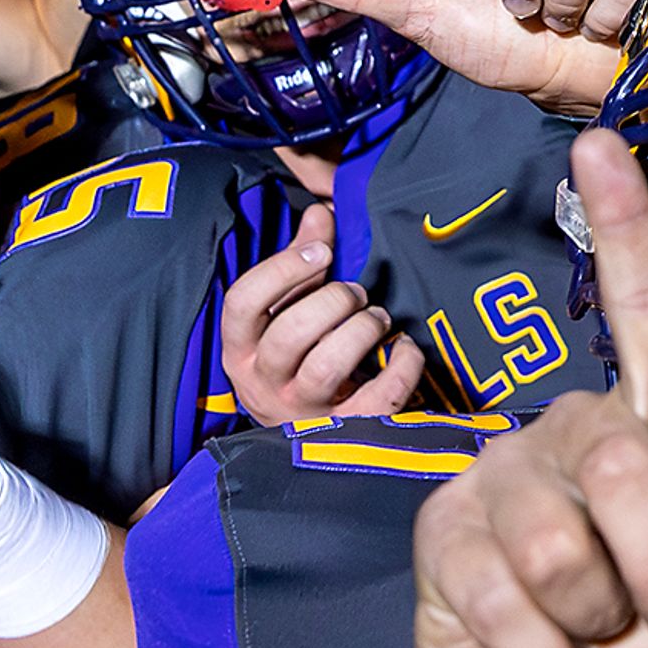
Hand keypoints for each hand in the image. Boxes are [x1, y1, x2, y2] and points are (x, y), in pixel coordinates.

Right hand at [221, 201, 422, 425]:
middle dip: (333, 301)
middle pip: (289, 334)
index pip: (242, 302)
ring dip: (361, 330)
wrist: (308, 435)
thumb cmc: (298, 355)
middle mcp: (263, 382)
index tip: (322, 252)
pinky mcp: (345, 430)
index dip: (284, 269)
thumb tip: (321, 211)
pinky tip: (406, 346)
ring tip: (377, 316)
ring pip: (325, 367)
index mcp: (241, 347)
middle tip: (357, 292)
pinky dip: (401, 366)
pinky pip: (378, 398)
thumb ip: (301, 258)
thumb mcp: (287, 308)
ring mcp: (302, 410)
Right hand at [407, 129, 647, 647]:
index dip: (627, 227)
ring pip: (562, 545)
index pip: (644, 312)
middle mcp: (581, 432)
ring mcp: (506, 481)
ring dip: (599, 620)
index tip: (602, 143)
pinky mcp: (447, 538)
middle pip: (630, 471)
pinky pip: (505, 596)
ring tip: (598, 632)